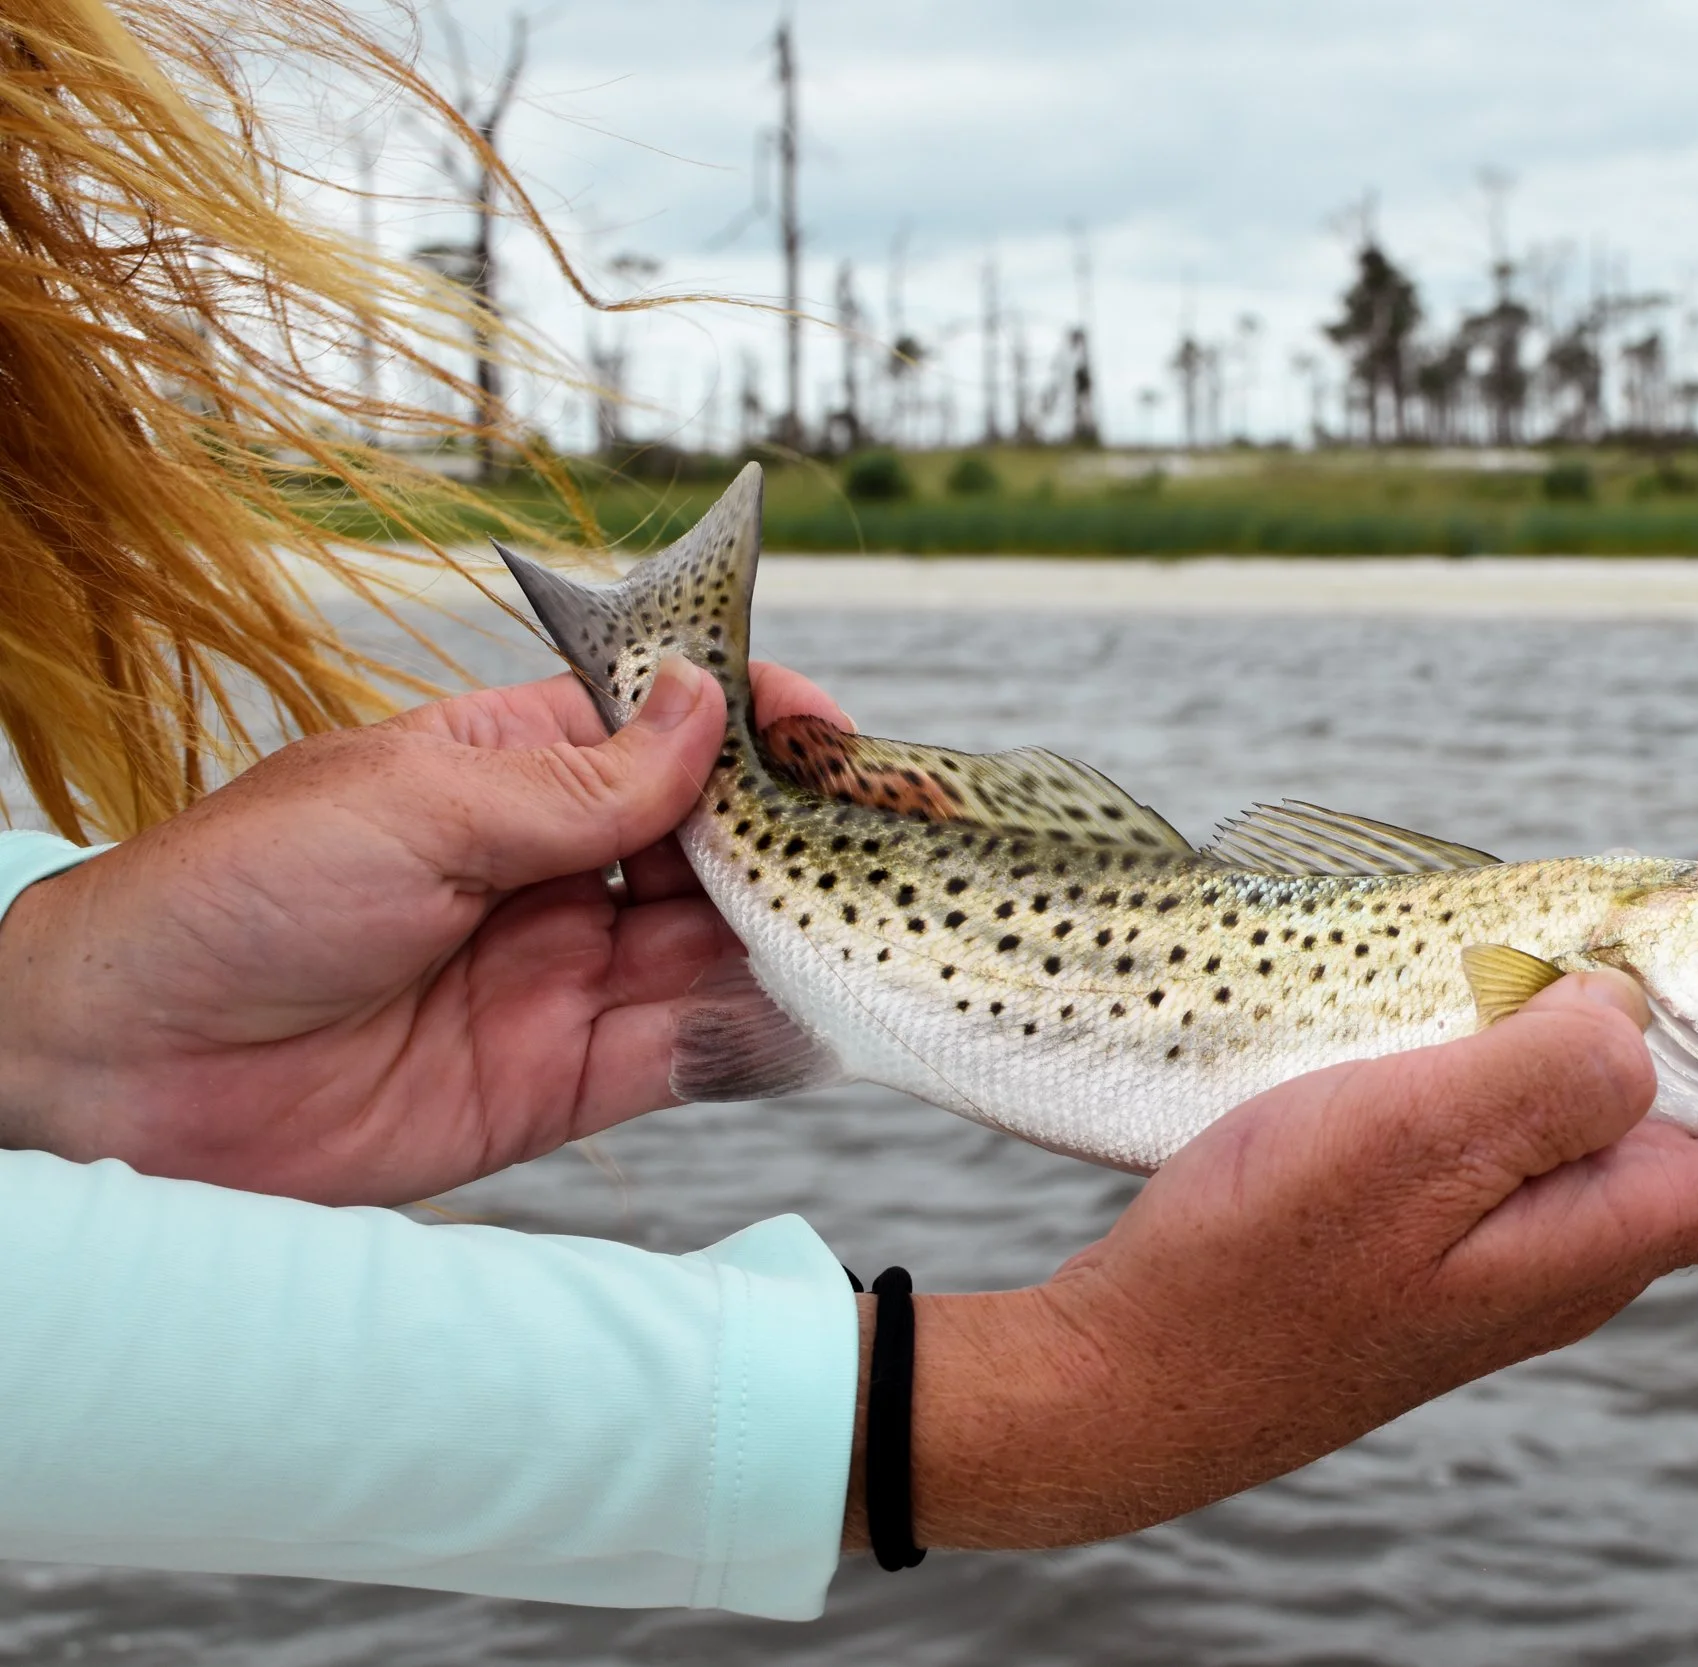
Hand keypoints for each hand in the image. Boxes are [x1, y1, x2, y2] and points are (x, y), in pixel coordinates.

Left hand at [0, 660, 846, 1205]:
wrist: (122, 1077)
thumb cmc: (229, 900)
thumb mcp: (412, 805)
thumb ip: (579, 781)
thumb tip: (709, 705)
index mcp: (505, 770)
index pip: (661, 730)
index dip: (752, 721)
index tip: (831, 730)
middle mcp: (551, 869)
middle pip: (714, 843)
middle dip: (803, 835)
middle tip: (892, 836)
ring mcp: (564, 976)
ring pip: (720, 947)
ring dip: (800, 933)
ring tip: (882, 921)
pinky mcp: (563, 1081)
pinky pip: (689, 1052)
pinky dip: (761, 1032)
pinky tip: (824, 1007)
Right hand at [866, 811, 1697, 1550]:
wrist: (1130, 1382)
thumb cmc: (1260, 1271)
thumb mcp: (1406, 1148)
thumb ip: (1544, 1074)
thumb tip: (1642, 1009)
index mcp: (1607, 1230)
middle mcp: (1585, 1242)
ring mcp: (1513, 1236)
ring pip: (1632, 1106)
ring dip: (1658, 996)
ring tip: (1648, 886)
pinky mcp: (1444, 1223)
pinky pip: (1546, 1113)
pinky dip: (1566, 1028)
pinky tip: (1523, 981)